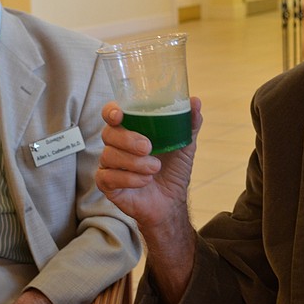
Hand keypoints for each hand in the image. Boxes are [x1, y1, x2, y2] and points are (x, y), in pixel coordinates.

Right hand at [96, 98, 201, 230]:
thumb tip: (195, 101)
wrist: (171, 202)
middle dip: (128, 139)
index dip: (110, 111)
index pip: (111, 114)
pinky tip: (145, 181)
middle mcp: (116, 145)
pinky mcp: (107, 184)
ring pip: (109, 155)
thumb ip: (188, 123)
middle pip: (108, 133)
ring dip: (134, 162)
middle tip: (148, 147)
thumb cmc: (173, 170)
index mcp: (130, 130)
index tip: (119, 115)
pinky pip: (108, 177)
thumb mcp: (185, 145)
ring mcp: (110, 164)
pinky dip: (129, 178)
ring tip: (154, 168)